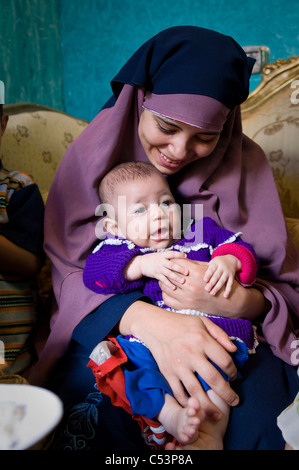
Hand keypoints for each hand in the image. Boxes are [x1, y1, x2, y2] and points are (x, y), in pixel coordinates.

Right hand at [120, 301, 238, 418]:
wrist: (153, 325)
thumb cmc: (181, 323)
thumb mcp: (202, 322)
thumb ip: (220, 335)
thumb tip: (234, 350)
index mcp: (202, 339)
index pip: (224, 361)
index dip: (233, 371)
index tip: (233, 376)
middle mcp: (191, 353)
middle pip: (213, 379)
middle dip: (227, 394)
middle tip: (235, 402)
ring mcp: (178, 365)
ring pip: (196, 391)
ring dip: (208, 406)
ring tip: (217, 415)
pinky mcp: (167, 373)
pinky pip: (178, 392)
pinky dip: (187, 403)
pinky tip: (195, 408)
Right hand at [140, 251, 188, 289]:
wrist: (141, 263)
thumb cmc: (154, 259)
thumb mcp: (161, 255)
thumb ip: (169, 256)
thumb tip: (182, 257)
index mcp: (163, 255)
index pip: (172, 254)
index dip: (178, 254)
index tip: (186, 256)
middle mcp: (161, 261)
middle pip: (171, 265)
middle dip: (179, 268)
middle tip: (187, 272)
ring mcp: (159, 268)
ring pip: (168, 273)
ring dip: (176, 278)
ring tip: (183, 281)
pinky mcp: (156, 275)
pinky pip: (163, 280)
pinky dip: (169, 284)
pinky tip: (174, 288)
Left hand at [159, 258, 266, 320]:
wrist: (227, 302)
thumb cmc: (217, 282)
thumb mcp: (207, 269)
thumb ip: (192, 264)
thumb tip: (178, 259)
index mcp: (196, 273)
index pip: (177, 264)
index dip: (173, 262)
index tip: (171, 262)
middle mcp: (191, 285)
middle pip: (170, 275)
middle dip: (168, 272)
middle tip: (165, 270)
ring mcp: (187, 298)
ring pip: (167, 288)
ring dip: (165, 283)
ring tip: (166, 280)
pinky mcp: (186, 307)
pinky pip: (168, 300)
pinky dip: (166, 295)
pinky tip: (169, 291)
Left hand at [204, 255, 240, 297]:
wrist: (231, 260)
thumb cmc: (217, 263)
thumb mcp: (212, 261)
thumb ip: (205, 267)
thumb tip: (193, 272)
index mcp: (216, 263)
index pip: (212, 269)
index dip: (208, 274)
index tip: (204, 280)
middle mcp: (223, 267)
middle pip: (217, 276)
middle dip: (212, 283)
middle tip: (206, 289)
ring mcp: (228, 272)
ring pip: (222, 281)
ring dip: (217, 287)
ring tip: (212, 294)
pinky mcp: (232, 277)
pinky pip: (230, 284)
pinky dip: (228, 290)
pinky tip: (225, 296)